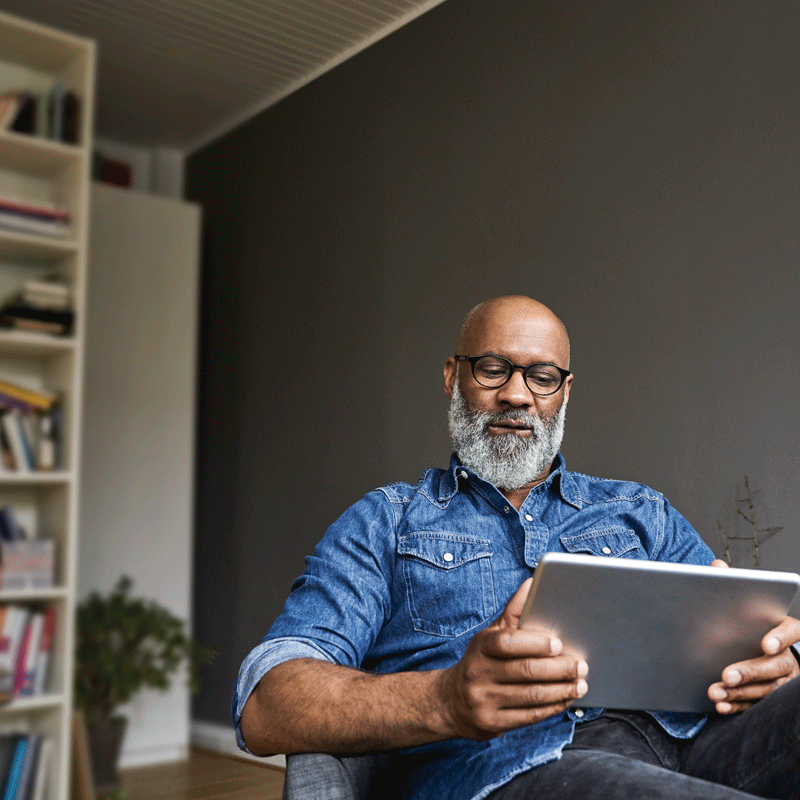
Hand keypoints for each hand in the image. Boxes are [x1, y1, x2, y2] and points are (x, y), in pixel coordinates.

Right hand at [438, 578, 587, 739]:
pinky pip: (528, 716)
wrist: (451, 701)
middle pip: (524, 671)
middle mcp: (478, 672)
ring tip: (580, 683)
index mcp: (480, 646)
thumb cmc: (481, 661)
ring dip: (561, 690)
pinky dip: (552, 707)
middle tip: (581, 665)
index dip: (533, 643)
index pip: (506, 642)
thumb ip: (513, 612)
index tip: (558, 644)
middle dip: (558, 669)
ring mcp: (483, 700)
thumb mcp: (491, 636)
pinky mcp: (491, 723)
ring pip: (531, 696)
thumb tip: (532, 583)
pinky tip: (565, 699)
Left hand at [707, 559, 799, 713]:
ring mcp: (782, 680)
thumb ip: (731, 583)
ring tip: (715, 690)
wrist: (751, 644)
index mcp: (784, 628)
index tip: (765, 644)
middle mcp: (789, 655)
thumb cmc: (746, 620)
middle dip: (750, 671)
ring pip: (766, 689)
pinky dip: (738, 706)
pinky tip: (720, 704)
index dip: (780, 637)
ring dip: (740, 692)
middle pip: (776, 665)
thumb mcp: (741, 600)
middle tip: (726, 674)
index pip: (792, 631)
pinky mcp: (769, 696)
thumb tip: (716, 566)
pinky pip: (757, 705)